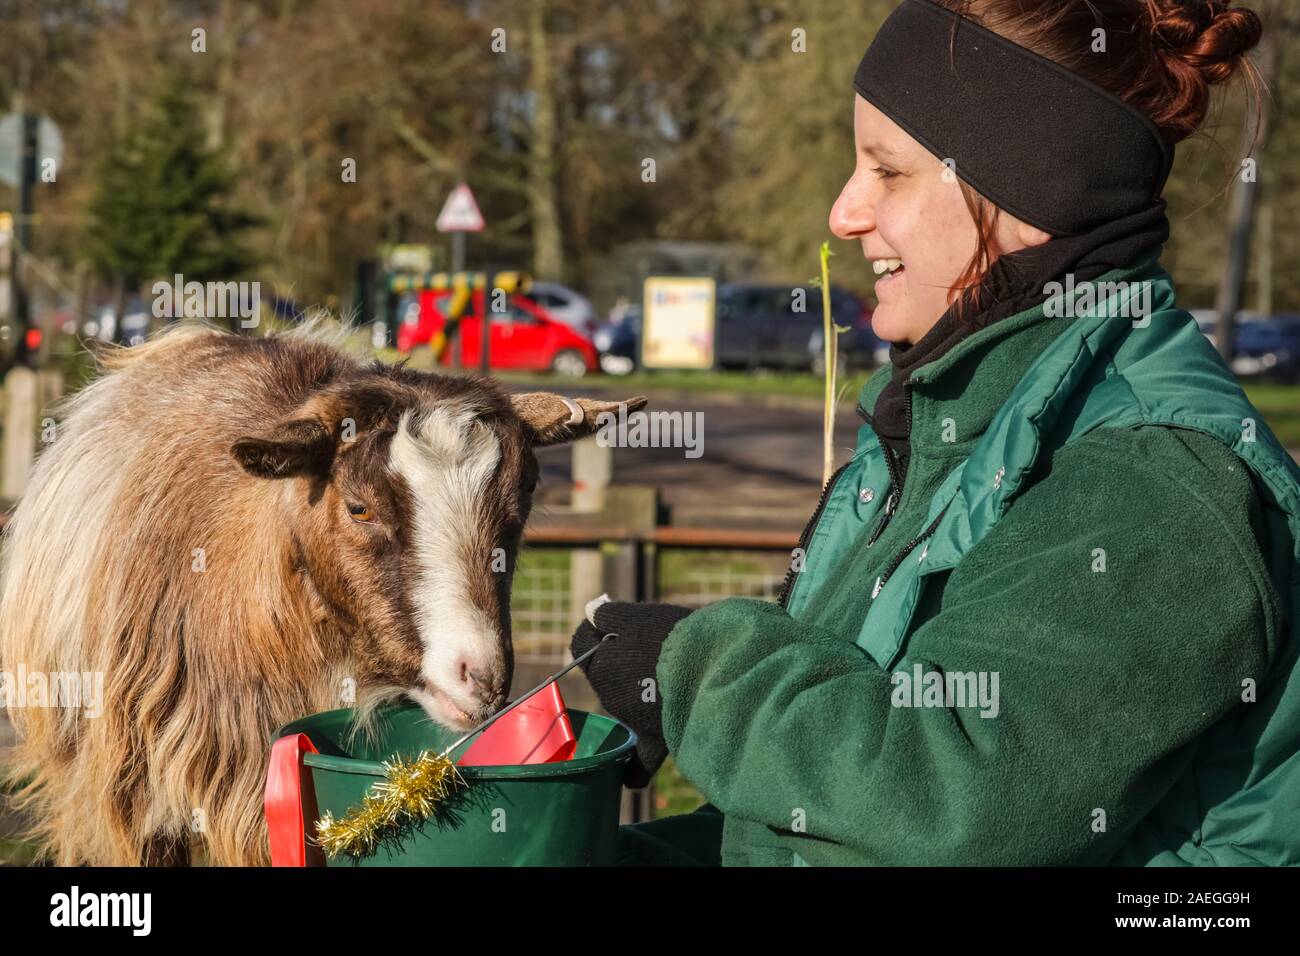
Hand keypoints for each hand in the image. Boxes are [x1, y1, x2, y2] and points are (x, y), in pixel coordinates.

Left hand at [570, 599, 693, 787]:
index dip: (595, 632)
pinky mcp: (656, 739)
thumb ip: (609, 616)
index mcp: (599, 663)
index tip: (613, 625)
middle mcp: (608, 694)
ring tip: (669, 678)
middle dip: (620, 662)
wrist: (705, 665)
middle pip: (605, 675)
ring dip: (636, 695)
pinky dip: (633, 770)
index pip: (580, 644)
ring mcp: (631, 719)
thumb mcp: (635, 616)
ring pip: (625, 709)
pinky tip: (628, 777)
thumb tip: (593, 615)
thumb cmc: (670, 636)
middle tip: (652, 648)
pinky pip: (639, 764)